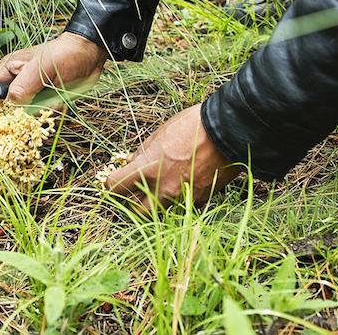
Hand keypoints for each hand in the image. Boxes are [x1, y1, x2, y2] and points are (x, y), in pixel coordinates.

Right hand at [0, 32, 107, 111]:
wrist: (90, 54)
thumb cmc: (63, 54)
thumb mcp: (40, 68)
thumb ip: (23, 87)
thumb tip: (10, 107)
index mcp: (7, 71)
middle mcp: (16, 84)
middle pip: (0, 109)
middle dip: (7, 120)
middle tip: (15, 129)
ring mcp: (31, 95)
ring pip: (22, 116)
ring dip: (33, 118)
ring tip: (49, 106)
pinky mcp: (45, 102)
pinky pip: (40, 117)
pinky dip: (48, 118)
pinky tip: (58, 107)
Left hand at [106, 104, 240, 210]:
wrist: (226, 131)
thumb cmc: (192, 126)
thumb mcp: (159, 133)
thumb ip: (143, 153)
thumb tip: (132, 162)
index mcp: (146, 169)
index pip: (115, 187)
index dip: (111, 184)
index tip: (113, 180)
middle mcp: (161, 188)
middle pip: (136, 211)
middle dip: (133, 202)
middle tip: (135, 191)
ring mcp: (181, 197)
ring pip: (160, 211)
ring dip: (156, 202)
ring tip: (162, 185)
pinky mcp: (199, 200)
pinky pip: (183, 205)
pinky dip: (179, 198)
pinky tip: (184, 182)